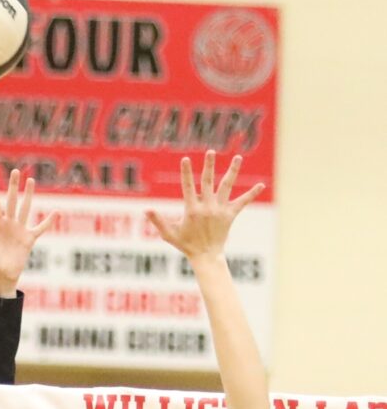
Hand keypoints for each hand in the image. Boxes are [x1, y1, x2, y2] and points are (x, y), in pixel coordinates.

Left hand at [0, 170, 55, 297]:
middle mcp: (8, 224)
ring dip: (28, 195)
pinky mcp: (29, 239)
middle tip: (15, 171)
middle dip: (13, 186)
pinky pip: (40, 228)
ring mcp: (19, 230)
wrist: (1, 276)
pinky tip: (56, 212)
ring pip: (25, 209)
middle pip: (12, 201)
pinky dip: (48, 222)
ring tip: (30, 180)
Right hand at [146, 152, 264, 261]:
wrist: (206, 256)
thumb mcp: (169, 234)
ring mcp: (220, 210)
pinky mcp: (230, 215)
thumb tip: (146, 210)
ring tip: (238, 158)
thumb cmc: (186, 245)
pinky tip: (261, 185)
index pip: (188, 187)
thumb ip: (158, 221)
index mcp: (192, 210)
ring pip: (227, 187)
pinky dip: (251, 194)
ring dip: (232, 172)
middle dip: (209, 166)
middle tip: (210, 152)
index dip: (186, 173)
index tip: (186, 159)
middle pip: (208, 182)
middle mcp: (207, 207)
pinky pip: (242, 203)